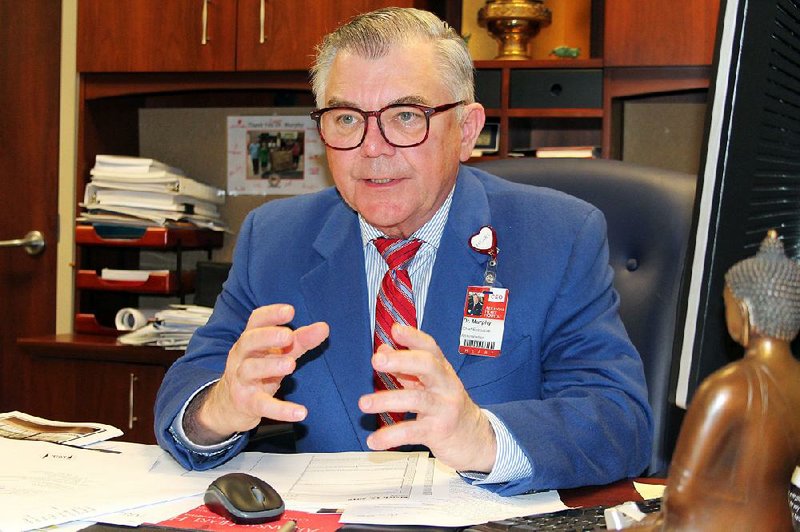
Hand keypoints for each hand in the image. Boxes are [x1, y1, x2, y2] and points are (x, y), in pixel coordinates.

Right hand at [188, 304, 328, 444]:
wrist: (230, 404)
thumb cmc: (257, 371)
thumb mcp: (278, 353)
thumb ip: (300, 340)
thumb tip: (323, 327)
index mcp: (251, 340)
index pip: (256, 321)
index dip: (271, 314)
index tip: (289, 310)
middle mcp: (242, 357)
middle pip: (248, 341)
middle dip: (267, 336)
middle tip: (288, 336)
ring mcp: (242, 380)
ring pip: (250, 369)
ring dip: (270, 366)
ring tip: (290, 364)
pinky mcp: (247, 402)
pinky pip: (262, 404)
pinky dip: (281, 409)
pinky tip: (299, 411)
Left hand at [358, 324, 496, 472]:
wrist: (476, 440)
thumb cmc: (447, 408)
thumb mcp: (431, 385)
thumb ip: (406, 368)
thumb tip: (381, 350)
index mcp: (443, 371)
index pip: (430, 348)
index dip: (413, 337)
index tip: (395, 330)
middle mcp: (446, 386)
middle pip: (427, 365)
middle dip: (401, 360)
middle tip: (376, 361)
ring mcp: (444, 409)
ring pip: (416, 399)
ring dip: (387, 400)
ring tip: (364, 403)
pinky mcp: (439, 432)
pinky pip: (412, 432)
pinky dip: (390, 436)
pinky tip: (374, 441)